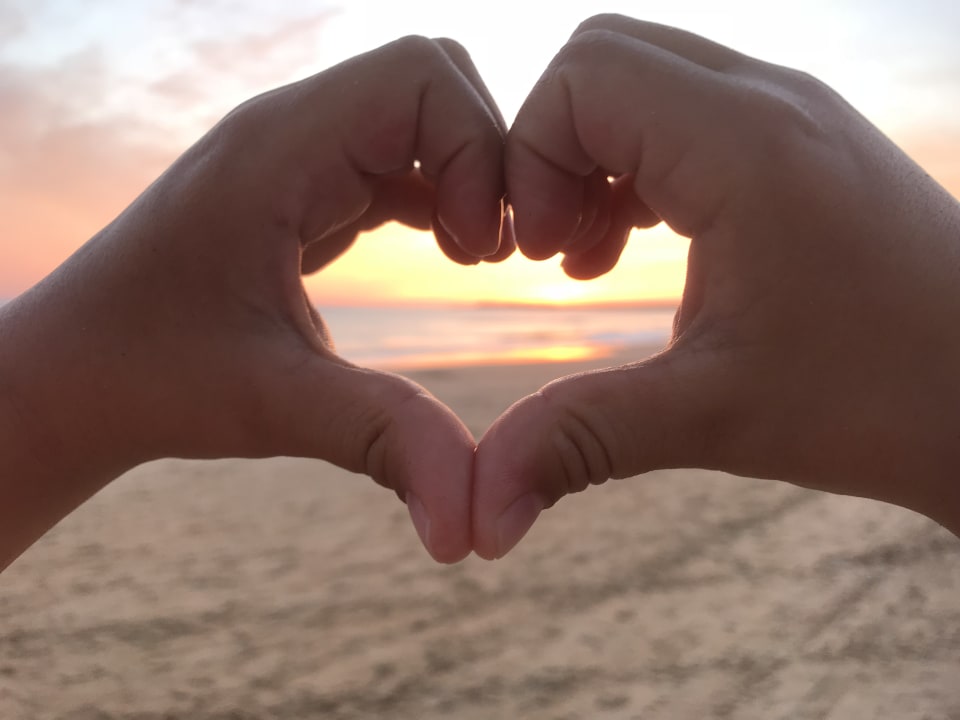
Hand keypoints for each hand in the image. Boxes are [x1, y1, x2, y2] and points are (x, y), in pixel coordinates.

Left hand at [0, 36, 510, 567]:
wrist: (73, 375)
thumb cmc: (148, 376)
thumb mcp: (271, 403)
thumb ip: (381, 440)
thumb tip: (468, 525)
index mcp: (278, 149)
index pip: (421, 77)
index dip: (479, 152)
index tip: (483, 253)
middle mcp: (291, 132)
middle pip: (434, 80)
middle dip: (488, 157)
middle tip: (491, 252)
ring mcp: (299, 156)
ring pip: (421, 116)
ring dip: (469, 177)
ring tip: (475, 257)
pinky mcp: (307, 189)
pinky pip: (399, 160)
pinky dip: (443, 196)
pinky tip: (450, 255)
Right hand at [472, 14, 959, 558]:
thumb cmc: (883, 398)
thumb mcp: (713, 417)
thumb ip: (581, 438)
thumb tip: (483, 504)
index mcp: (745, 147)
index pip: (581, 78)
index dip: (529, 159)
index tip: (539, 255)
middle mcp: (770, 102)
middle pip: (602, 57)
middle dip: (551, 148)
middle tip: (554, 249)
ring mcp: (790, 113)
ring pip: (643, 78)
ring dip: (592, 157)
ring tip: (587, 254)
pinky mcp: (798, 142)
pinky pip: (684, 112)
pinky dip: (635, 164)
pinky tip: (632, 245)